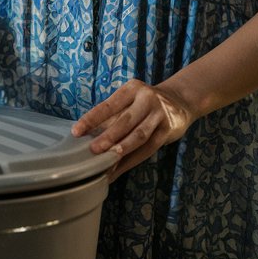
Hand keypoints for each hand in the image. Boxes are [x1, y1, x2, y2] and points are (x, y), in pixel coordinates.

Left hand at [71, 79, 193, 182]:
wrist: (180, 101)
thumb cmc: (146, 104)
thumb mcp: (131, 102)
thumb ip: (115, 116)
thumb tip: (89, 136)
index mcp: (131, 89)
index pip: (108, 105)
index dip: (92, 119)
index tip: (76, 131)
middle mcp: (146, 98)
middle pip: (124, 120)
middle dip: (107, 137)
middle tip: (92, 150)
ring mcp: (159, 114)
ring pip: (138, 135)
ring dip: (121, 150)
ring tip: (107, 162)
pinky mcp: (168, 129)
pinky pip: (148, 147)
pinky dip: (132, 160)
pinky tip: (119, 169)